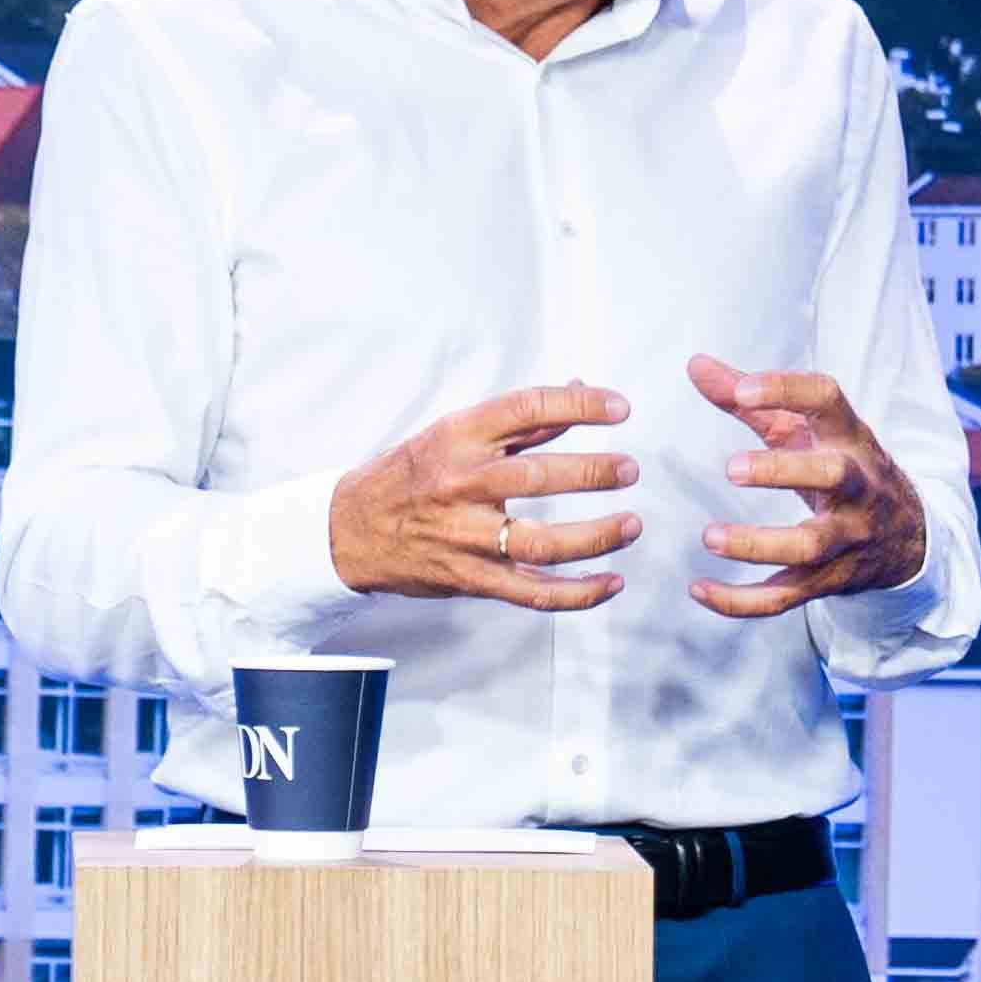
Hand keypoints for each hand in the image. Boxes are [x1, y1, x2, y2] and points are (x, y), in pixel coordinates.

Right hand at [332, 383, 640, 607]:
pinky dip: (576, 592)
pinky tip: (610, 582)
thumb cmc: (408, 476)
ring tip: (632, 525)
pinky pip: (531, 592)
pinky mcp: (470, 579)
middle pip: (537, 477)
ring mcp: (465, 536)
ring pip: (540, 542)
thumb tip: (580, 389)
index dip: (578, 405)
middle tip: (630, 469)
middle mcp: (460, 484)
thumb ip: (518, 420)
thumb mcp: (452, 434)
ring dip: (595, 536)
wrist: (348, 531)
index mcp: (457, 437)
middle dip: (593, 473)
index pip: (526, 409)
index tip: (619, 408)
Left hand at [689, 354, 928, 617]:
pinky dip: (743, 601)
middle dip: (783, 471)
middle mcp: (856, 486)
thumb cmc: (843, 468)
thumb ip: (754, 401)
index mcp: (848, 438)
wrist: (909, 537)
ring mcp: (847, 537)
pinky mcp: (830, 580)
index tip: (742, 391)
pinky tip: (700, 591)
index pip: (828, 400)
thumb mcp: (809, 430)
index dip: (787, 390)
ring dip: (758, 545)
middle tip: (731, 468)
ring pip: (809, 546)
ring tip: (709, 537)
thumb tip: (695, 364)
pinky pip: (788, 597)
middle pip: (831, 475)